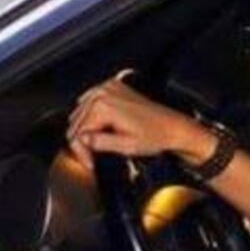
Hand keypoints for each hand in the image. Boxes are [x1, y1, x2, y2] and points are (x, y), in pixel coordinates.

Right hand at [66, 75, 213, 168]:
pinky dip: (90, 114)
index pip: (78, 131)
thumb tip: (82, 141)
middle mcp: (104, 93)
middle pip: (76, 121)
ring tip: (95, 145)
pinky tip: (98, 127)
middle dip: (82, 141)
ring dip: (85, 128)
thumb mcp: (125, 146)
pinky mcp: (113, 87)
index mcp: (104, 106)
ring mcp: (108, 88)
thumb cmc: (156, 135)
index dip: (81, 151)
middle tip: (90, 157)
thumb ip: (100, 143)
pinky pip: (90, 101)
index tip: (88, 162)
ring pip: (80, 111)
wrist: (173, 127)